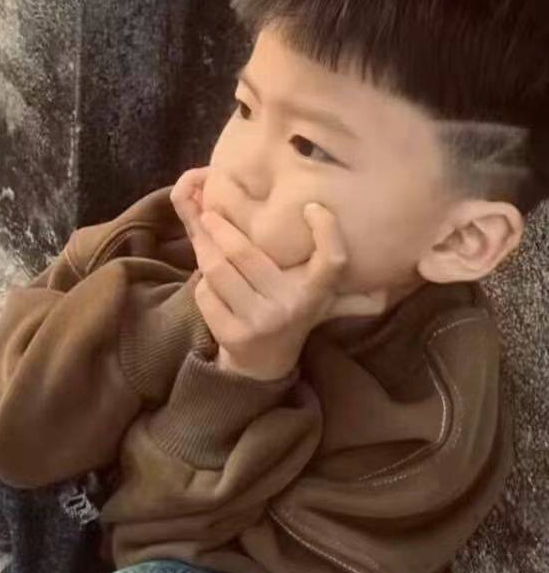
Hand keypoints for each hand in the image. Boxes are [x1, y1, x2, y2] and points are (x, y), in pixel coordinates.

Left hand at [170, 169, 388, 380]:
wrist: (264, 365)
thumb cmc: (290, 313)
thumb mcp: (317, 298)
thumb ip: (335, 277)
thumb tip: (371, 267)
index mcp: (315, 293)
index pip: (332, 262)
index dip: (327, 232)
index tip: (312, 207)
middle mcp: (290, 307)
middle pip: (245, 254)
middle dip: (222, 228)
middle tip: (210, 212)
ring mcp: (260, 323)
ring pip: (218, 271)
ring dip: (205, 249)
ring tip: (201, 233)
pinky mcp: (232, 335)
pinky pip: (206, 294)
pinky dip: (201, 281)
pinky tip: (205, 276)